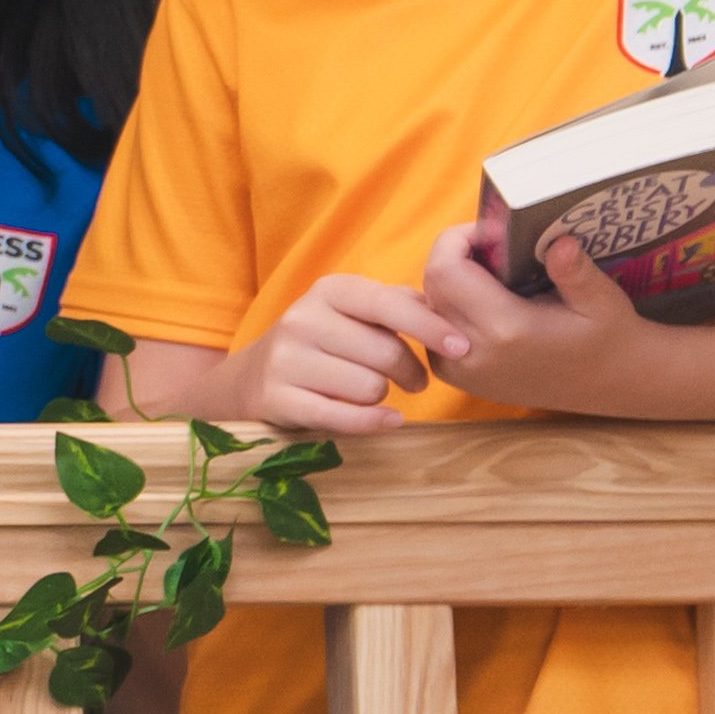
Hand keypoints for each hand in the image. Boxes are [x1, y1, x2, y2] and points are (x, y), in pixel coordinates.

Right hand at [227, 267, 461, 436]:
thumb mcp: (354, 310)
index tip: (462, 347)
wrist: (252, 377)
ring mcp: (286, 360)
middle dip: (411, 372)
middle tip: (416, 381)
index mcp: (329, 291)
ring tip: (371, 391)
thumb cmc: (324, 341)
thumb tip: (448, 307)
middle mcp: (302, 319)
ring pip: (369, 388)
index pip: (389, 305)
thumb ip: (400, 303)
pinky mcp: (277, 399)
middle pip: (385, 353)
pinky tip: (391, 420)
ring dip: (381, 395)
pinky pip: (343, 417)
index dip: (430, 327)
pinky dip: (374, 422)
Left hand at [414, 213, 670, 415]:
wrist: (607, 384)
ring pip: (428, 306)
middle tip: (494, 247)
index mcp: (505, 329)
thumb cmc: (607, 336)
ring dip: (450, 281)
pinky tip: (484, 301)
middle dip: (454, 255)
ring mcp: (460, 370)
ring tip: (492, 274)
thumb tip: (560, 241)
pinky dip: (449, 308)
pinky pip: (432, 330)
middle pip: (431, 284)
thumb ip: (575, 272)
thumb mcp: (602, 300)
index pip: (445, 269)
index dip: (459, 239)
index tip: (493, 233)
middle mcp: (472, 352)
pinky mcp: (457, 378)